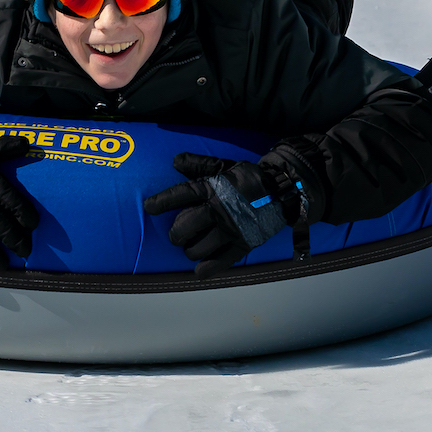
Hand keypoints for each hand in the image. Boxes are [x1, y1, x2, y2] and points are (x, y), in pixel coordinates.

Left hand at [143, 154, 291, 276]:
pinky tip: (199, 271)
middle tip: (177, 234)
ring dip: (190, 250)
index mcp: (213, 188)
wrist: (282, 190)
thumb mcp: (225, 166)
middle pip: (184, 227)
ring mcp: (231, 229)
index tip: (148, 207)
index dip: (162, 202)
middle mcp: (219, 210)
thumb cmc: (249, 179)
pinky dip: (207, 269)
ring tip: (192, 247)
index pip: (181, 194)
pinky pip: (220, 261)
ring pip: (198, 248)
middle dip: (175, 233)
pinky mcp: (243, 243)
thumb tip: (175, 160)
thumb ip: (200, 164)